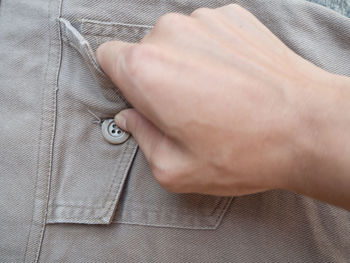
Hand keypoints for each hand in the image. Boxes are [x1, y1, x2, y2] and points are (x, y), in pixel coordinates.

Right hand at [96, 4, 349, 208]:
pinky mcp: (234, 17)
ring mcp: (205, 20)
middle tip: (184, 109)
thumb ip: (141, 139)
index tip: (140, 99)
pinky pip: (206, 34)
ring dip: (185, 65)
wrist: (310, 125)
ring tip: (215, 95)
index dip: (121, 81)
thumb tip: (129, 118)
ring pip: (176, 42)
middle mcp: (171, 34)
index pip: (107, 57)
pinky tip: (234, 79)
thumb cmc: (244, 151)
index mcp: (146, 70)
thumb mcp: (176, 169)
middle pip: (143, 52)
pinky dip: (212, 53)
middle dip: (155, 78)